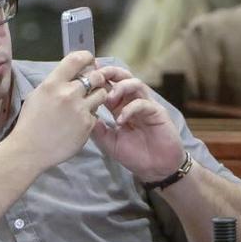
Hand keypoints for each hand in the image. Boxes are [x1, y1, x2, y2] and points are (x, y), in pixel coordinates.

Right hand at [8, 51, 107, 169]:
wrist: (30, 150)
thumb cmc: (29, 122)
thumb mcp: (37, 95)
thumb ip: (55, 83)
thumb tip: (71, 73)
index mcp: (53, 83)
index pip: (77, 59)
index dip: (87, 57)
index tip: (89, 61)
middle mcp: (69, 93)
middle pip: (95, 76)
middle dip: (96, 79)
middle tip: (92, 84)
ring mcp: (80, 109)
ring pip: (102, 94)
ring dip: (97, 96)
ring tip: (86, 104)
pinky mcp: (87, 125)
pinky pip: (96, 114)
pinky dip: (90, 116)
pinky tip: (78, 121)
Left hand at [91, 65, 183, 181]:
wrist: (155, 169)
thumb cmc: (134, 155)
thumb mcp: (109, 142)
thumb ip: (97, 129)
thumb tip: (83, 114)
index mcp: (119, 106)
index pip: (108, 86)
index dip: (97, 79)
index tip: (83, 76)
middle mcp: (132, 102)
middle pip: (123, 77)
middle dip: (109, 73)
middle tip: (97, 76)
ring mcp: (146, 105)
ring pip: (135, 83)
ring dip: (120, 87)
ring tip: (108, 99)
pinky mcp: (157, 113)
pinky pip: (143, 104)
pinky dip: (130, 109)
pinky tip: (121, 120)